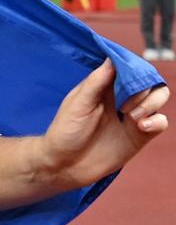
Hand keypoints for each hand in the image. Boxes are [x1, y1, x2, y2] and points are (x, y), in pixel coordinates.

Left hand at [38, 59, 168, 189]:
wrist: (65, 165)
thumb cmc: (65, 131)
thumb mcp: (77, 103)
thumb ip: (97, 82)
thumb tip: (112, 59)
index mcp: (104, 86)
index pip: (128, 68)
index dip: (134, 69)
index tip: (130, 77)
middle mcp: (121, 98)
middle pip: (148, 81)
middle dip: (143, 88)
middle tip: (125, 105)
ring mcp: (132, 116)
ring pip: (158, 98)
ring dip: (151, 103)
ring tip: (132, 117)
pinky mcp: (139, 135)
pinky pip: (160, 122)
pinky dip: (157, 121)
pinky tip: (141, 126)